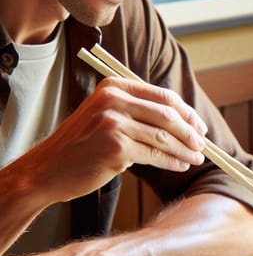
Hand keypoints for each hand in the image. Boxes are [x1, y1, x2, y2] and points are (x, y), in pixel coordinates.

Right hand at [32, 76, 207, 203]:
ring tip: (196, 158)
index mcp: (116, 86)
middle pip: (168, 115)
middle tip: (202, 145)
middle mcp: (114, 100)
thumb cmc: (82, 145)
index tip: (200, 127)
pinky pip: (155, 154)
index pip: (163, 96)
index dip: (187, 113)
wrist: (47, 169)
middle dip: (190, 132)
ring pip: (164, 136)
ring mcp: (114, 123)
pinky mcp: (115, 147)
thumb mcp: (107, 115)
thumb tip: (184, 122)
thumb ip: (138, 111)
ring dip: (185, 150)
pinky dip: (172, 161)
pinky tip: (180, 166)